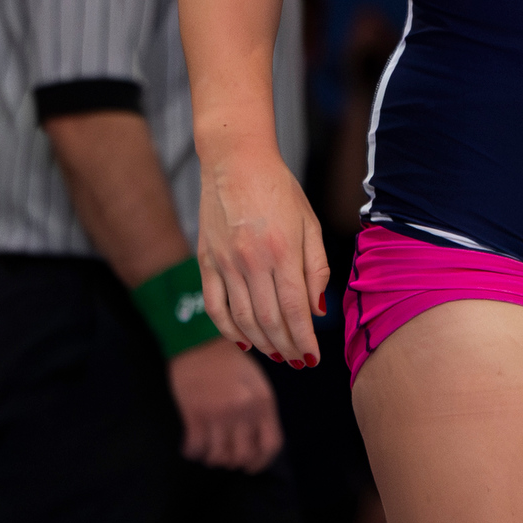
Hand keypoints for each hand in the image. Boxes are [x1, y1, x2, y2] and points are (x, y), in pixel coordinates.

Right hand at [170, 336, 281, 470]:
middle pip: (243, 455)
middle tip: (226, 459)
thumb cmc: (228, 361)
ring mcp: (219, 414)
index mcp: (263, 402)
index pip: (270, 445)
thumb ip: (261, 410)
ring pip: (219, 455)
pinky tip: (191, 448)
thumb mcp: (255, 382)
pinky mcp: (195, 413)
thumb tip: (259, 442)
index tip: (251, 466)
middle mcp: (243, 411)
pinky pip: (196, 446)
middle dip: (234, 462)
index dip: (261, 462)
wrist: (198, 342)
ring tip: (208, 454)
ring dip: (213, 459)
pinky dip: (193, 452)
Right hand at [198, 140, 329, 363]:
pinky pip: (215, 306)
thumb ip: (316, 268)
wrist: (235, 161)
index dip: (305, 340)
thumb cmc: (279, 190)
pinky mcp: (206, 260)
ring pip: (243, 318)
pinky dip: (228, 329)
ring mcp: (225, 262)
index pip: (295, 310)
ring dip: (262, 343)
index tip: (313, 357)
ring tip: (276, 354)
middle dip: (286, 347)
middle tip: (297, 361)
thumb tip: (317, 310)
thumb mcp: (309, 223)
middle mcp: (252, 260)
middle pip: (270, 320)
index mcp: (282, 250)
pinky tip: (243, 341)